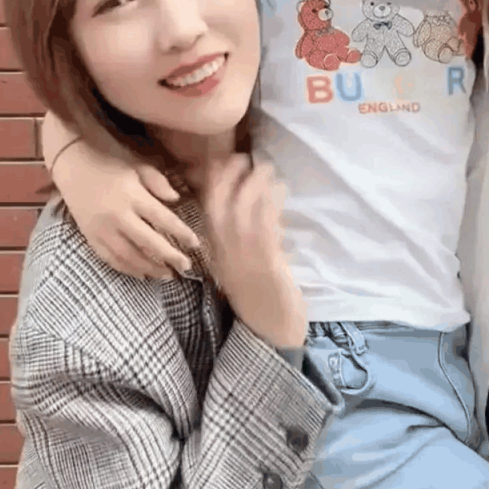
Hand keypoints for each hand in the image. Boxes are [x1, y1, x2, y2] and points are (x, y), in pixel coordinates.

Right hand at [52, 144, 199, 278]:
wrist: (70, 160)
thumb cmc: (109, 158)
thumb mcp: (138, 164)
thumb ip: (158, 183)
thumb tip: (177, 200)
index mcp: (132, 196)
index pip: (163, 220)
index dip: (181, 234)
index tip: (196, 245)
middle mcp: (117, 216)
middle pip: (148, 243)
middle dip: (170, 257)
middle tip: (186, 267)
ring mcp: (101, 228)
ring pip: (129, 256)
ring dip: (150, 268)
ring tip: (167, 275)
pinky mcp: (89, 236)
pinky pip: (109, 258)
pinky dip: (126, 269)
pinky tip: (141, 274)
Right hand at [203, 155, 306, 349]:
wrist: (271, 332)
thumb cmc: (260, 297)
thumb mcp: (243, 266)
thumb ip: (241, 240)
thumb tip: (246, 207)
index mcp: (219, 254)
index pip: (209, 212)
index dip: (213, 183)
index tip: (222, 161)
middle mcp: (226, 254)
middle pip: (220, 207)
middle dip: (230, 177)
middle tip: (245, 156)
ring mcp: (244, 259)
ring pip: (242, 212)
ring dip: (254, 184)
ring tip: (266, 166)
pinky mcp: (267, 264)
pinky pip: (265, 227)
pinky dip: (271, 204)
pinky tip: (279, 189)